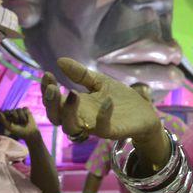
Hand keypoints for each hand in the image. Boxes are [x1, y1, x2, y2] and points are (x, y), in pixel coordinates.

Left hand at [0, 108, 38, 139]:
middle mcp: (14, 113)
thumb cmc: (18, 131)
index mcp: (8, 117)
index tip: (11, 121)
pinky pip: (25, 108)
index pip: (6, 111)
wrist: (29, 132)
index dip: (8, 115)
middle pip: (12, 110)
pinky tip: (27, 118)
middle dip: (15, 117)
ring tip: (23, 122)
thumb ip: (3, 120)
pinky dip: (26, 114)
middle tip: (18, 123)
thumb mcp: (9, 127)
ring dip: (21, 117)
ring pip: (19, 109)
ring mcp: (20, 112)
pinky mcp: (26, 111)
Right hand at [41, 58, 161, 146]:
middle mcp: (81, 119)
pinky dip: (102, 116)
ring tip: (73, 93)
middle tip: (53, 87)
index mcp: (76, 106)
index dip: (47, 90)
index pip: (54, 103)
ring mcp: (94, 127)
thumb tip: (60, 60)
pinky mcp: (111, 132)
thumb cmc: (120, 98)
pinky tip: (107, 101)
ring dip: (69, 112)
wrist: (145, 113)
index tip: (47, 74)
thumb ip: (81, 74)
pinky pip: (101, 128)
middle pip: (56, 118)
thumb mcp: (100, 82)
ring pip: (71, 128)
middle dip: (51, 104)